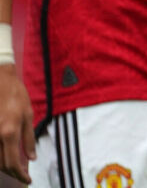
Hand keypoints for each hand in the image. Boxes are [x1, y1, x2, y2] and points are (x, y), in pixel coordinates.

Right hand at [0, 65, 33, 183]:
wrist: (0, 80)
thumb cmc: (16, 95)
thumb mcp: (28, 114)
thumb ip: (28, 138)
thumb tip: (32, 157)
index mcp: (9, 132)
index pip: (13, 162)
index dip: (20, 175)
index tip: (27, 180)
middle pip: (1, 164)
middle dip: (13, 173)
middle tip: (23, 176)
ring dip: (4, 167)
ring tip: (16, 169)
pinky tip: (6, 156)